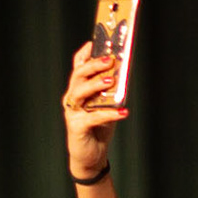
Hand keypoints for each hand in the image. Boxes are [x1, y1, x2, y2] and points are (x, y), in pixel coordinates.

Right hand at [63, 42, 126, 177]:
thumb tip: (122, 75)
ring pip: (80, 92)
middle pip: (78, 76)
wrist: (90, 155)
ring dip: (95, 85)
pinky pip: (93, 117)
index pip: (78, 67)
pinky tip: (124, 112)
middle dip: (93, 66)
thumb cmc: (98, 127)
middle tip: (109, 59)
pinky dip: (109, 114)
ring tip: (111, 81)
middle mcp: (73, 98)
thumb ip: (111, 92)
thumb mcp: (105, 106)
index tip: (94, 41)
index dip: (85, 53)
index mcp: (79, 89)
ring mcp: (73, 112)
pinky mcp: (77, 127)